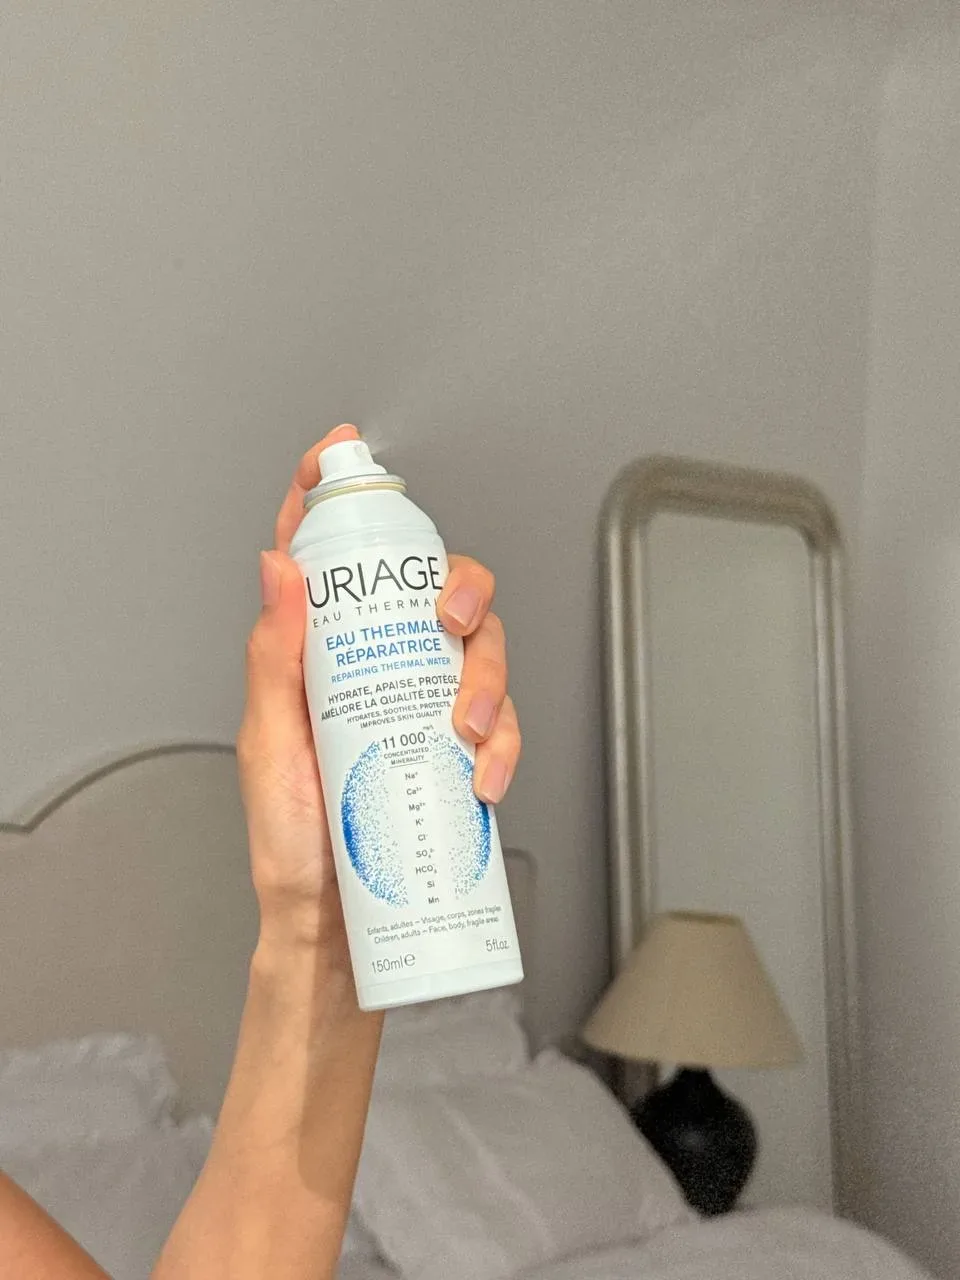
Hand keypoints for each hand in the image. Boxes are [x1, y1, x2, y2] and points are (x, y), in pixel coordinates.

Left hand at [237, 425, 520, 954]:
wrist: (336, 926)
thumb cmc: (293, 840)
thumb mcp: (268, 744)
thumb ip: (274, 656)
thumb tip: (277, 568)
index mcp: (322, 657)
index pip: (328, 559)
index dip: (331, 496)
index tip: (340, 452)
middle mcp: (379, 670)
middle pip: (433, 589)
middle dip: (457, 586)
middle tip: (449, 618)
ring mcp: (425, 708)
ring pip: (483, 649)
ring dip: (489, 675)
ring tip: (468, 725)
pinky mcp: (461, 752)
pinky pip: (503, 725)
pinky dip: (505, 744)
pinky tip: (482, 775)